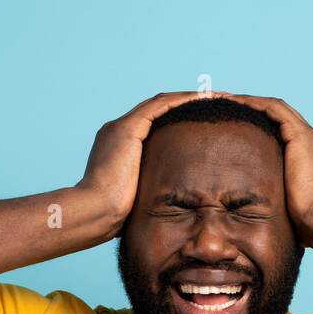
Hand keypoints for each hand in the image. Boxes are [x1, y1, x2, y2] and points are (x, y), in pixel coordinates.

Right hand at [76, 91, 214, 231]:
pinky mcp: (129, 127)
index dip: (177, 122)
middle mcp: (118, 130)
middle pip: (158, 110)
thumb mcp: (136, 199)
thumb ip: (148, 191)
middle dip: (186, 106)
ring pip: (162, 102)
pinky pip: (162, 105)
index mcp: (118, 146)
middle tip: (215, 106)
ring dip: (191, 99)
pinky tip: (207, 99)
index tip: (202, 125)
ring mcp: (122, 126)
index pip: (152, 126)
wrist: (95, 211)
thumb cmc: (114, 216)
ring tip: (217, 97)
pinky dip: (185, 100)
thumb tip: (168, 206)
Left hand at [219, 93, 312, 245]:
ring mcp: (306, 136)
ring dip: (247, 102)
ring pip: (273, 107)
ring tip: (222, 99)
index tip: (231, 128)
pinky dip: (252, 103)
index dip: (255, 127)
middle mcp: (308, 142)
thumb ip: (275, 204)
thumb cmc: (307, 224)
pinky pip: (272, 109)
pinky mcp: (300, 135)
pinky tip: (231, 102)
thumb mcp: (286, 209)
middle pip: (276, 116)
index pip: (279, 133)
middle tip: (223, 107)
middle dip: (249, 110)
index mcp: (307, 158)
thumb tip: (256, 221)